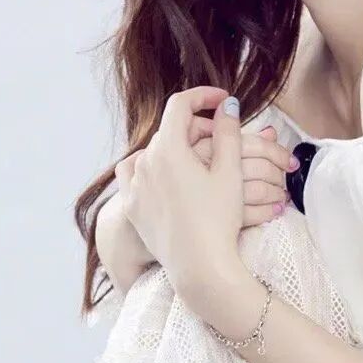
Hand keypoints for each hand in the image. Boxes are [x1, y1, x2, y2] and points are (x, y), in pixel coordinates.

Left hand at [96, 114, 296, 289]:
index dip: (204, 96)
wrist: (199, 266)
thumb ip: (228, 132)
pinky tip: (167, 175)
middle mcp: (145, 161)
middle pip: (170, 129)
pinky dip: (152, 167)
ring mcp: (134, 184)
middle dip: (197, 126)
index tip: (223, 101)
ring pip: (154, 151)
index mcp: (168, 148)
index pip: (181, 104)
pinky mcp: (132, 205)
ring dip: (176, 147)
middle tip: (223, 138)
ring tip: (199, 160)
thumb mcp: (230, 172)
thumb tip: (228, 105)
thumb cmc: (219, 220)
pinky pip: (136, 174)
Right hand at [191, 120, 297, 226]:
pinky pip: (252, 213)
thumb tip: (270, 132)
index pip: (248, 141)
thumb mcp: (208, 158)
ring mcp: (213, 197)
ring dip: (276, 191)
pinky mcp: (218, 221)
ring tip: (281, 193)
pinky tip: (275, 209)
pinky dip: (268, 210)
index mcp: (201, 148)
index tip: (287, 154)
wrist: (172, 231)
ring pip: (259, 189)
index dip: (276, 150)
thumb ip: (238, 142)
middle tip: (287, 172)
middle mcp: (206, 169)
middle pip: (257, 165)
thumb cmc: (187, 189)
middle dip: (278, 169)